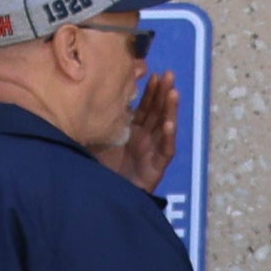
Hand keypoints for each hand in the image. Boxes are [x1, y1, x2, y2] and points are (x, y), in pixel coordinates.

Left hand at [108, 65, 181, 192]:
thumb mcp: (99, 138)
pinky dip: (168, 136)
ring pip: (165, 126)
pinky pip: (165, 149)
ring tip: (174, 92)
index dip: (149, 90)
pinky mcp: (157, 167)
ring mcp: (152, 151)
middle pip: (157, 112)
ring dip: (170, 109)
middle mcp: (144, 138)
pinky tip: (169, 124)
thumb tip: (96, 94)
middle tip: (169, 75)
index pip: (144, 106)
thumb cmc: (99, 167)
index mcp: (131, 130)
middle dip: (163, 93)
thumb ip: (103, 119)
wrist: (103, 197)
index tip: (152, 73)